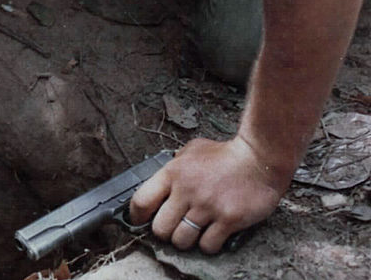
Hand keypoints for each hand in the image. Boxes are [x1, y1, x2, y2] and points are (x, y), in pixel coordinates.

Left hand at [129, 137, 285, 252]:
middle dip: (165, 232)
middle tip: (174, 228)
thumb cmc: (225, 154)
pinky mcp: (228, 219)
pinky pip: (208, 245)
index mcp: (173, 172)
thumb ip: (175, 165)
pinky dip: (208, 244)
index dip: (137, 216)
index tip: (140, 221)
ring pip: (181, 241)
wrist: (259, 159)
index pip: (141, 201)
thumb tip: (161, 180)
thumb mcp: (192, 150)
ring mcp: (207, 206)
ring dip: (186, 241)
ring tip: (194, 232)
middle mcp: (187, 190)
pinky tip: (213, 234)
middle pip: (160, 229)